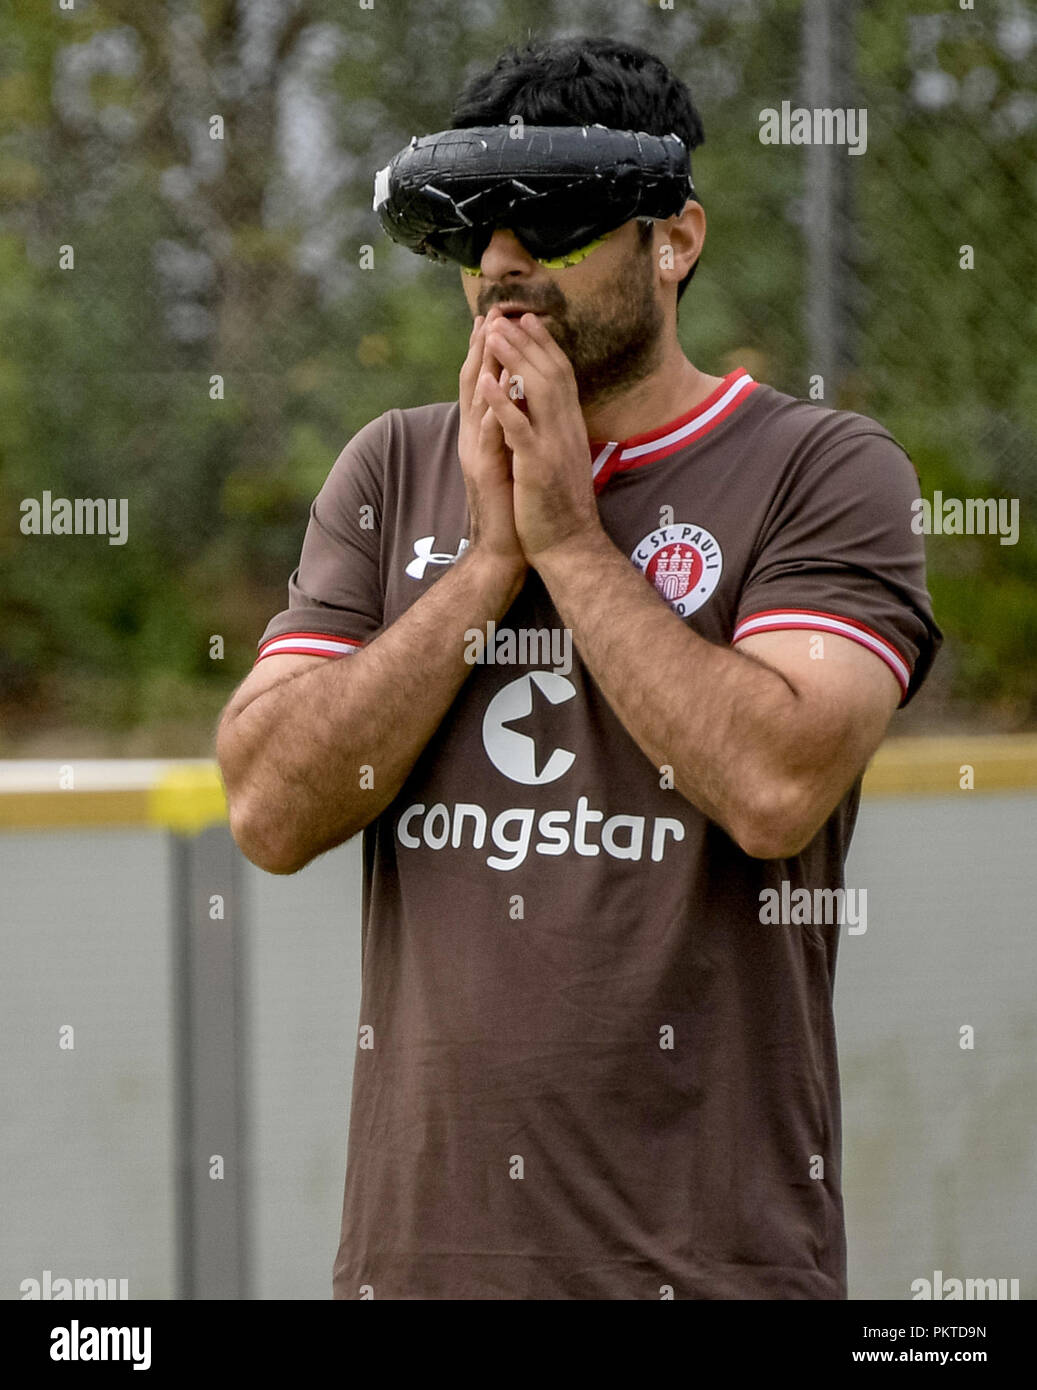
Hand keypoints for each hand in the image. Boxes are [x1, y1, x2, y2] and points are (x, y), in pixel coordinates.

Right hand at [458, 309, 527, 582]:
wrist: (505, 549)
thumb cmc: (512, 506)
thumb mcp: (510, 460)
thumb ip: (508, 431)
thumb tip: (517, 404)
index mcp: (483, 434)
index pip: (484, 383)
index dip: (487, 350)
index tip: (496, 318)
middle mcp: (474, 438)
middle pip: (474, 382)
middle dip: (481, 345)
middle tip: (488, 310)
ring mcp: (477, 454)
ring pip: (477, 401)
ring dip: (483, 365)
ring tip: (489, 332)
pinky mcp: (486, 471)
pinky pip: (489, 432)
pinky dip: (493, 406)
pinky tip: (498, 384)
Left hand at [478, 311, 603, 563]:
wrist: (569, 546)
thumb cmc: (560, 508)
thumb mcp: (560, 461)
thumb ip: (555, 432)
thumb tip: (550, 412)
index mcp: (570, 428)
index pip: (559, 375)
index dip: (543, 345)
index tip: (527, 320)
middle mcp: (566, 429)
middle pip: (550, 371)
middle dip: (526, 340)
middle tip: (505, 313)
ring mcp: (554, 446)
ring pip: (537, 389)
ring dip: (514, 358)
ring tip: (492, 333)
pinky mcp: (538, 466)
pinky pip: (518, 428)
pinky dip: (502, 402)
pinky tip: (486, 383)